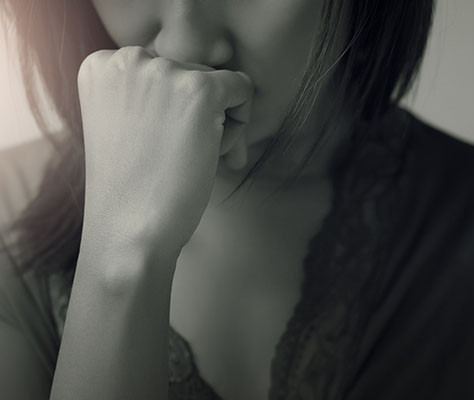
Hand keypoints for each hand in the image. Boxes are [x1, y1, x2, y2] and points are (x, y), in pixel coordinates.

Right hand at [77, 45, 253, 257]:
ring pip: (217, 84)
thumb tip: (214, 85)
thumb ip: (152, 95)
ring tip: (195, 160)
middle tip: (184, 159)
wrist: (127, 230)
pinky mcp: (198, 89)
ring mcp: (163, 72)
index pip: (163, 71)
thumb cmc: (131, 188)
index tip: (168, 144)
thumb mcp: (126, 125)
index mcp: (101, 66)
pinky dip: (240, 123)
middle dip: (200, 117)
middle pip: (191, 74)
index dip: (174, 111)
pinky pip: (242, 88)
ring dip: (218, 123)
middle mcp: (128, 59)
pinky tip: (218, 154)